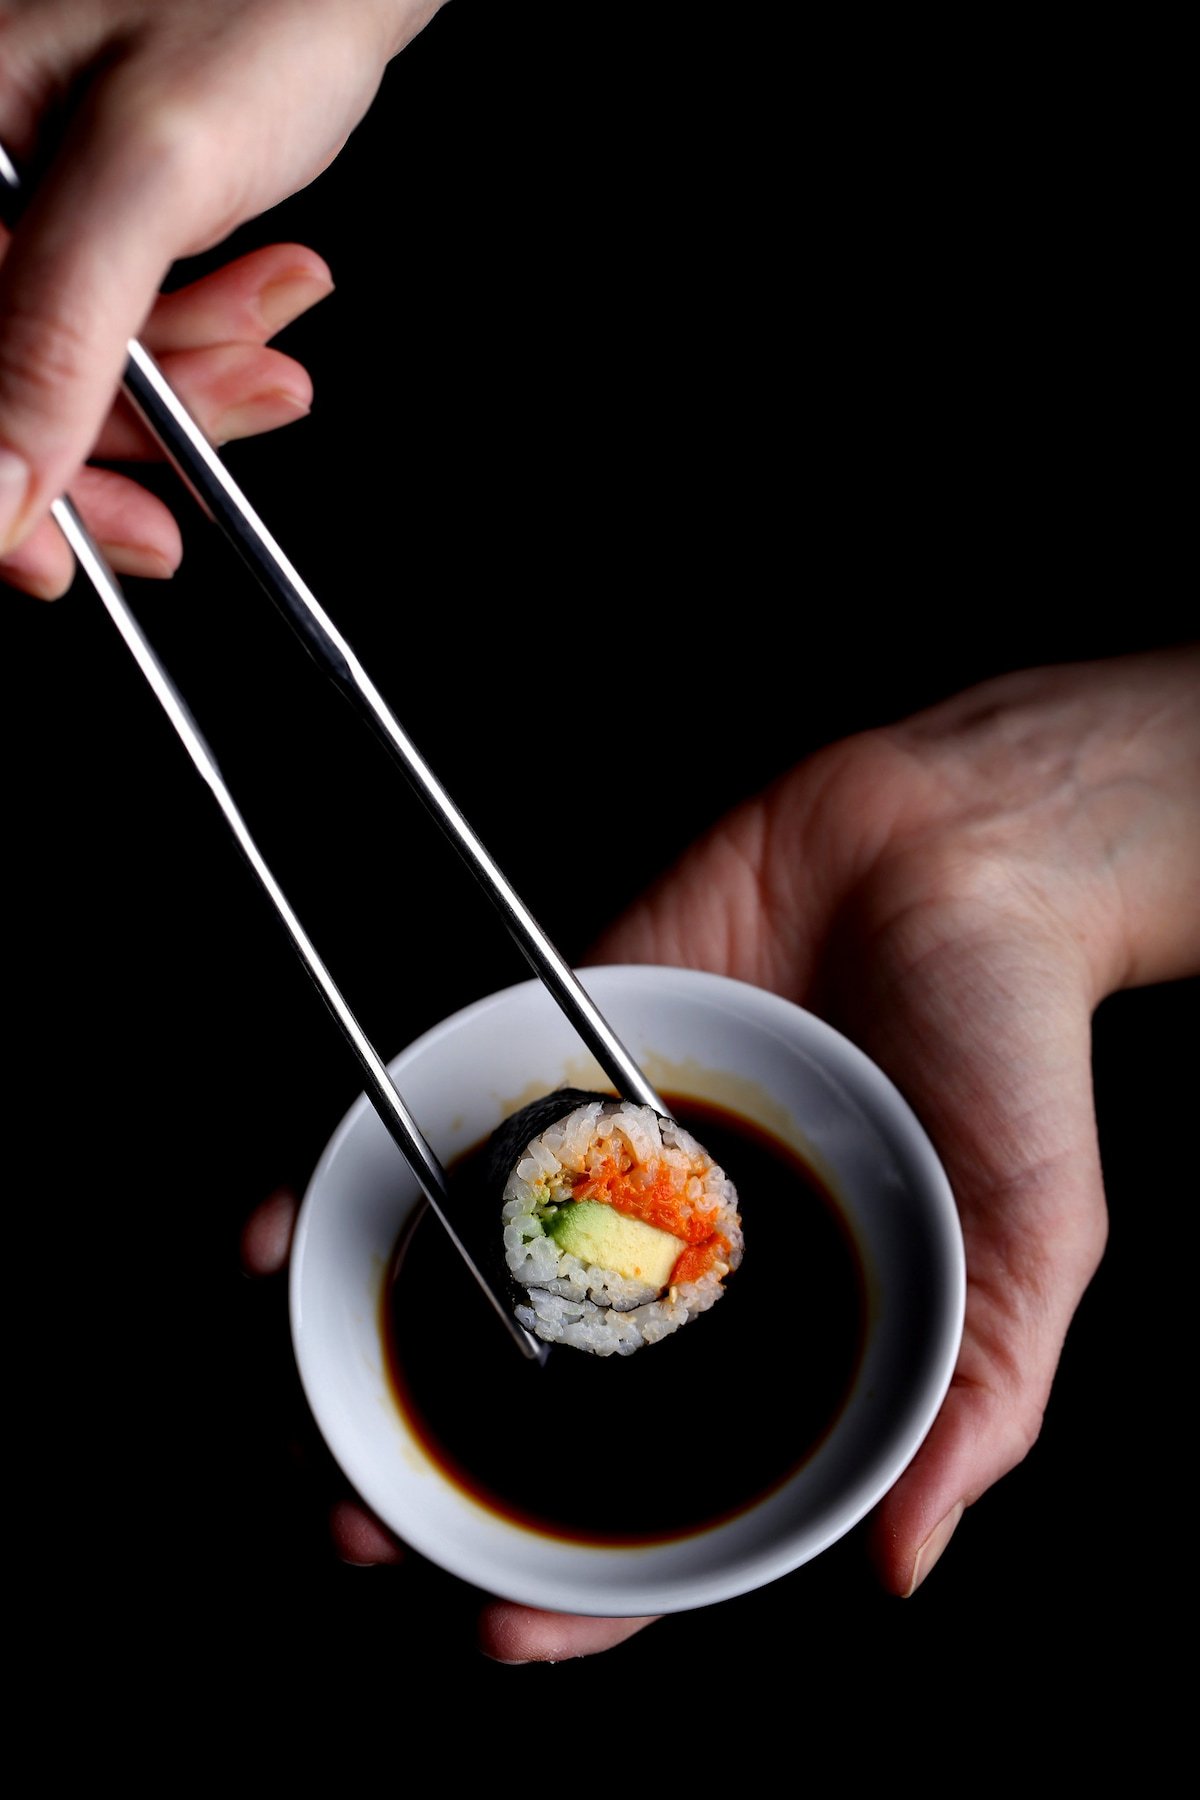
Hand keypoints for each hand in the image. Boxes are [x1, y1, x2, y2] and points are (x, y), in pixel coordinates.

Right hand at [0, 0, 445, 587]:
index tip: (80, 552)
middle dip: (132, 426)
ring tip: (280, 324)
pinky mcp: (78, 208)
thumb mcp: (148, 172)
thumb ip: (59, 336)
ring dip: (193, 373)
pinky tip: (270, 288)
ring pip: (74, 363)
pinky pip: (119, 319)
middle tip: (230, 441)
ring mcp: (13, 194)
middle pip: (7, 386)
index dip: (2, 485)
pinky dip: (203, 328)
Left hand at [243, 647, 1199, 1657]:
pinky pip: (447, 1128)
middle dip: (442, 1480)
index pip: (675, 1509)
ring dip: (373, 1346)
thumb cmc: (1015, 1056)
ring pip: (471, 1284)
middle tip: (358, 1525)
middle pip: (544, 1413)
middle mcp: (678, 1275)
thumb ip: (975, 1401)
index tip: (497, 1629)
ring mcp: (609, 1169)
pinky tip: (288, 1225)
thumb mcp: (1033, 1246)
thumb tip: (899, 1569)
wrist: (956, 851)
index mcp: (788, 1348)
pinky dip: (359, 1173)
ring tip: (298, 1403)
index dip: (592, 1590)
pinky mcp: (562, 1061)